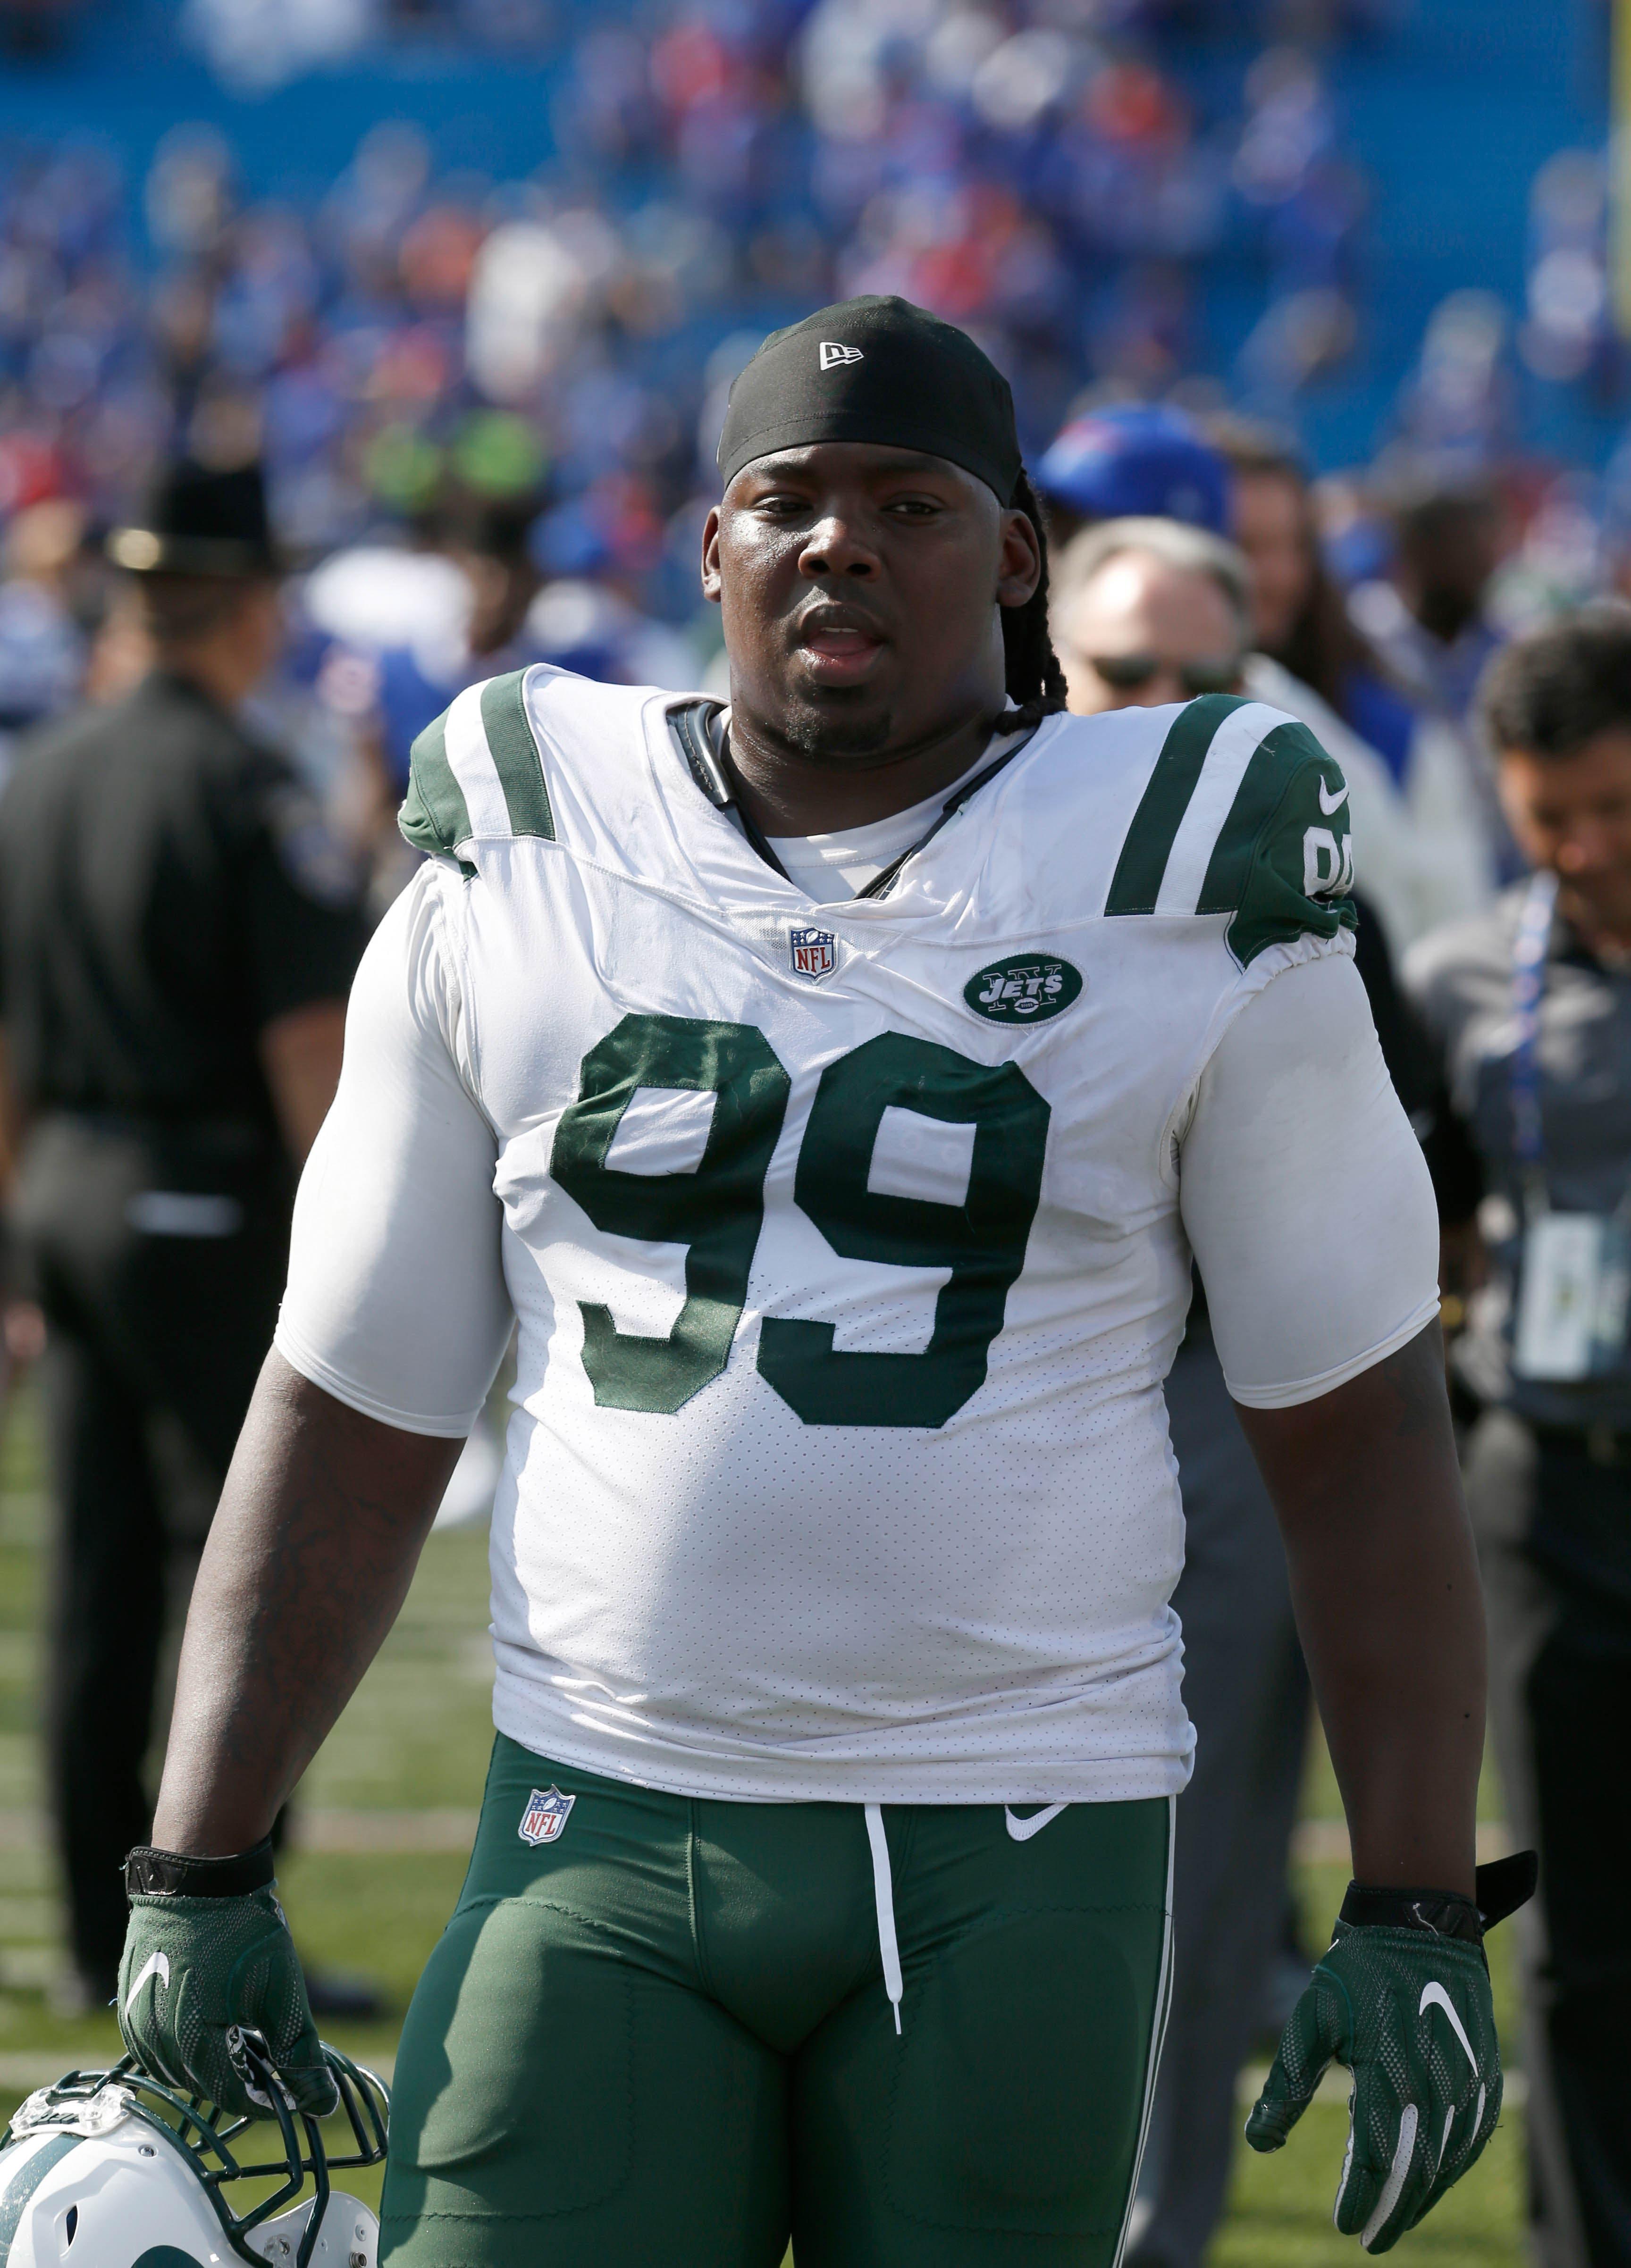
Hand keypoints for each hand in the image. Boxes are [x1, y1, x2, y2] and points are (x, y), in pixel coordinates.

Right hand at [119, 1882, 337, 2120]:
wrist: (201, 1876)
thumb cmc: (245, 1931)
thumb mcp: (282, 1993)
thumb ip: (299, 2054)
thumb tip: (322, 2104)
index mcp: (193, 2041)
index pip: (233, 2096)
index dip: (269, 2097)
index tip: (293, 2089)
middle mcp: (155, 2041)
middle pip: (205, 2086)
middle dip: (243, 2079)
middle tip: (273, 2060)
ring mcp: (136, 2024)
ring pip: (179, 2070)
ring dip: (213, 2065)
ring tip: (246, 2036)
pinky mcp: (129, 2007)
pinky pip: (157, 2048)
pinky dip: (188, 2046)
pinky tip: (214, 2024)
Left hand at [1245, 1922, 1499, 2251]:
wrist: (1421, 1927)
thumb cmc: (1358, 1972)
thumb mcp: (1312, 2019)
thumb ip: (1288, 2083)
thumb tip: (1259, 2141)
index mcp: (1388, 2072)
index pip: (1377, 2159)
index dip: (1360, 2199)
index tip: (1344, 2227)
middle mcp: (1435, 2085)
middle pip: (1415, 2172)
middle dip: (1391, 2212)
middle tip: (1368, 2240)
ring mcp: (1468, 2084)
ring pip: (1447, 2162)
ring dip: (1421, 2197)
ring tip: (1393, 2220)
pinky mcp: (1486, 2077)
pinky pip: (1470, 2139)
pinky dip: (1449, 2168)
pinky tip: (1430, 2181)